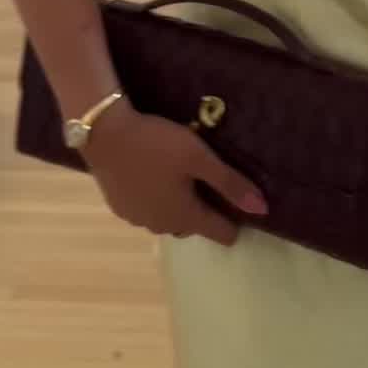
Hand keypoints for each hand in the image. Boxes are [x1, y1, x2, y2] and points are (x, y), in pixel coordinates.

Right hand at [84, 99, 268, 246]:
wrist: (105, 134)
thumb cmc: (158, 143)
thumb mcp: (199, 157)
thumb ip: (230, 183)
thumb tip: (262, 209)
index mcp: (186, 217)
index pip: (221, 233)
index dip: (234, 220)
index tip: (238, 201)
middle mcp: (162, 226)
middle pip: (195, 226)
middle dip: (205, 208)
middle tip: (208, 177)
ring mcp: (138, 220)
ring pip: (169, 219)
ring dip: (178, 204)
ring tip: (180, 175)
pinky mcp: (120, 208)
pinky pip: (148, 211)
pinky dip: (156, 199)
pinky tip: (153, 176)